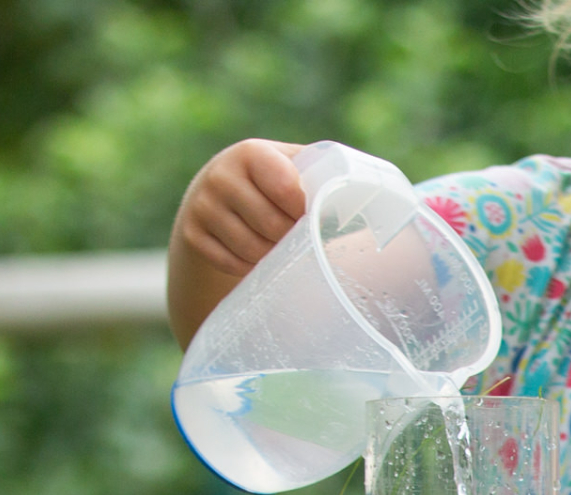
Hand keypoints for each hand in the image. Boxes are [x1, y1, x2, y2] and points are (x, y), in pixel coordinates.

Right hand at [176, 140, 310, 280]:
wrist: (217, 190)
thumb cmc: (272, 180)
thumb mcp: (292, 164)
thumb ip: (322, 173)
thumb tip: (379, 197)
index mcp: (252, 153)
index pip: (287, 190)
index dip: (305, 211)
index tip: (312, 216)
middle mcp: (221, 175)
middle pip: (272, 226)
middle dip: (292, 238)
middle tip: (299, 237)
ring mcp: (202, 205)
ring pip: (251, 248)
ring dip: (273, 256)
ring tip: (280, 247)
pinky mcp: (191, 234)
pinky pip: (230, 262)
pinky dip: (249, 266)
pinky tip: (256, 255)